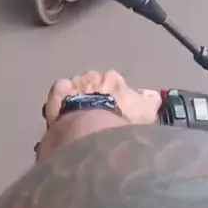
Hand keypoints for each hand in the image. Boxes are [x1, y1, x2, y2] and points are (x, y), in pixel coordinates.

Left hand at [44, 70, 160, 127]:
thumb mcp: (146, 114)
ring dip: (77, 101)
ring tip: (78, 122)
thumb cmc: (122, 123)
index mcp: (114, 80)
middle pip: (94, 85)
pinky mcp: (56, 94)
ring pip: (75, 90)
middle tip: (96, 119)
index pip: (116, 86)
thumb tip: (152, 95)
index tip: (115, 111)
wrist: (91, 131)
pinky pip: (58, 96)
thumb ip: (149, 102)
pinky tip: (61, 118)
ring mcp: (72, 84)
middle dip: (95, 97)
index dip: (115, 99)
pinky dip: (60, 104)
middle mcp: (92, 76)